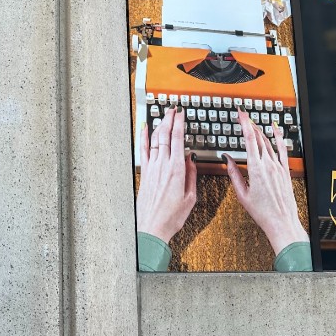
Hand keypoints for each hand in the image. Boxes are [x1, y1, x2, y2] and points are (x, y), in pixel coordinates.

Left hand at [136, 107, 196, 243]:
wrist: (153, 226)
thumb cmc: (172, 216)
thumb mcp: (190, 197)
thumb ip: (192, 175)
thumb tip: (191, 159)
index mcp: (177, 170)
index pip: (177, 140)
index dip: (179, 124)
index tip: (181, 113)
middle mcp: (163, 166)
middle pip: (165, 136)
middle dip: (169, 119)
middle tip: (173, 109)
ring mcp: (152, 168)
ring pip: (155, 140)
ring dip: (159, 125)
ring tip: (163, 115)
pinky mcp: (145, 173)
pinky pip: (144, 151)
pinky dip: (143, 138)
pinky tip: (144, 129)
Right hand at [224, 112, 306, 254]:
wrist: (281, 222)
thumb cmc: (262, 212)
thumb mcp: (242, 194)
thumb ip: (233, 173)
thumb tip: (226, 159)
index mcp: (256, 169)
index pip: (250, 139)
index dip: (245, 123)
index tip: (241, 113)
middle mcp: (268, 165)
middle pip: (259, 138)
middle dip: (250, 124)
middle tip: (243, 115)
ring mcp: (278, 167)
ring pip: (269, 143)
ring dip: (260, 130)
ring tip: (253, 122)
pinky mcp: (285, 171)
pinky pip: (282, 150)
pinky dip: (279, 138)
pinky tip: (276, 130)